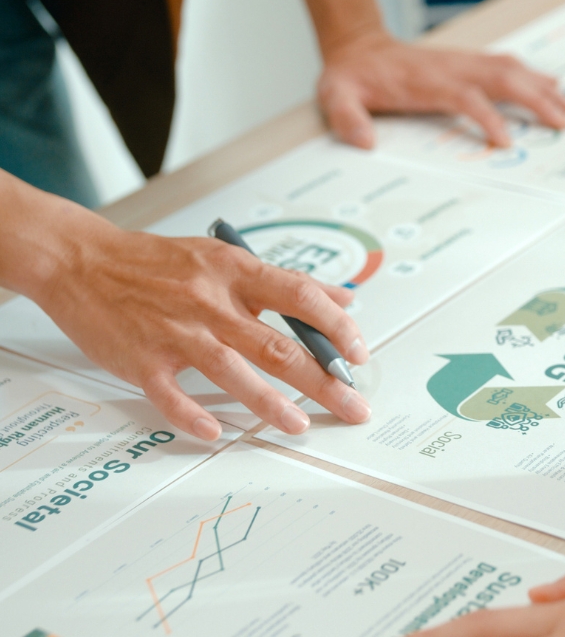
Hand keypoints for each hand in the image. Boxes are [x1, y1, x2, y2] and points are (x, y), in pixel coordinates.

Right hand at [20, 197, 371, 440]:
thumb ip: (283, 282)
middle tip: (352, 405)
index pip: (300, 296)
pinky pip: (170, 393)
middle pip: (277, 346)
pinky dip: (193, 414)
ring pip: (232, 371)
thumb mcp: (224, 258)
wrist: (80, 260)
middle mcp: (209, 301)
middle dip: (323, 380)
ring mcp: (174, 331)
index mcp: (234, 272)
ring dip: (270, 403)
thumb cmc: (155, 262)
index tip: (358, 353)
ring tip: (300, 425)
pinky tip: (216, 433)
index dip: (336, 327)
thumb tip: (343, 297)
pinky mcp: (140, 359)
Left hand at [318, 32, 564, 148]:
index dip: (488, 118)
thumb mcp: (337, 95)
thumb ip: (347, 117)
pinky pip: (506, 65)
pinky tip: (552, 86)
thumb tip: (364, 141)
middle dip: (536, 100)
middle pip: (503, 79)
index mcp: (426, 80)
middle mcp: (451, 67)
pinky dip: (533, 76)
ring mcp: (462, 63)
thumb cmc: (353, 76)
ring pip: (512, 70)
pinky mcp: (467, 63)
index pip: (466, 96)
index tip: (505, 142)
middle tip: (562, 123)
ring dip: (543, 88)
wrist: (358, 48)